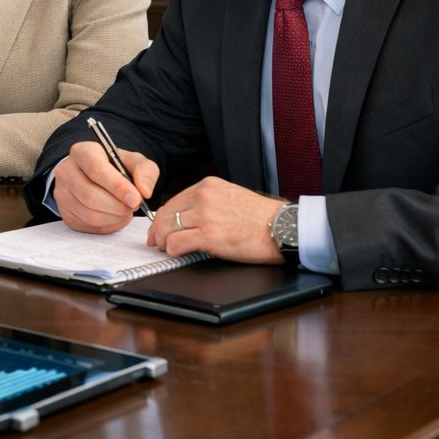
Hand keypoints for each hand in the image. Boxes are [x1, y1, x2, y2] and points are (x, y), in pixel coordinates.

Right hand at [53, 141, 158, 234]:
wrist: (93, 175)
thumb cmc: (114, 167)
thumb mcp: (133, 161)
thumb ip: (145, 170)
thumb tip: (144, 191)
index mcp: (82, 152)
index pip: (96, 170)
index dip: (118, 187)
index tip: (136, 199)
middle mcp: (66, 171)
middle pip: (90, 195)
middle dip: (118, 206)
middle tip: (133, 206)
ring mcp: (62, 193)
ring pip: (89, 214)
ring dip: (114, 217)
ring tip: (125, 210)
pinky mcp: (65, 212)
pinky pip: (87, 225)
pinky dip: (107, 225)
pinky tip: (114, 216)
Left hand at [148, 178, 285, 263]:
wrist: (282, 228)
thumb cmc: (261, 217)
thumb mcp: (231, 196)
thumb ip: (208, 201)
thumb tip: (188, 214)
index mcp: (208, 185)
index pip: (174, 200)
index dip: (163, 217)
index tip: (159, 227)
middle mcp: (203, 196)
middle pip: (167, 213)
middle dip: (158, 230)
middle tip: (156, 241)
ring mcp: (205, 215)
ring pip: (168, 228)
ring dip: (163, 241)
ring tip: (167, 248)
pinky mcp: (208, 235)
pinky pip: (177, 242)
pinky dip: (172, 249)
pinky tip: (177, 253)